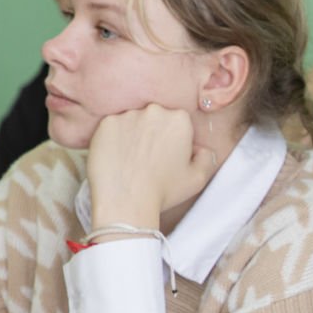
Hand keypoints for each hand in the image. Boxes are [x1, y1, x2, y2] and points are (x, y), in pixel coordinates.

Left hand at [85, 105, 216, 226]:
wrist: (126, 201)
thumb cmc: (163, 191)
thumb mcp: (198, 178)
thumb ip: (206, 157)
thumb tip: (199, 148)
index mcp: (180, 120)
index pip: (179, 123)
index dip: (175, 140)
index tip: (169, 155)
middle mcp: (154, 111)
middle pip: (156, 118)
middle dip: (154, 133)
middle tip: (150, 158)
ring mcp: (128, 115)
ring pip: (133, 121)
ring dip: (134, 135)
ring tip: (132, 160)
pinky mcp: (106, 124)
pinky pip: (113, 127)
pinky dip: (115, 139)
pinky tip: (118, 158)